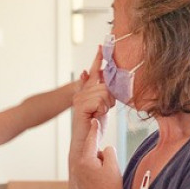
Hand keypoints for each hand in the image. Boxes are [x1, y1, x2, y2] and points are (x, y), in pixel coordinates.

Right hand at [70, 47, 114, 164]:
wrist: (85, 144)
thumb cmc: (94, 128)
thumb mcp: (104, 107)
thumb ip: (105, 92)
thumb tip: (106, 77)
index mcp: (88, 90)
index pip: (94, 71)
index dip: (98, 58)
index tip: (102, 45)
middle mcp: (82, 91)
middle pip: (106, 85)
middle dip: (110, 99)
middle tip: (102, 110)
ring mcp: (79, 97)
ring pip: (104, 93)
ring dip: (106, 106)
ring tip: (98, 114)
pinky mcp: (80, 105)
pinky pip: (100, 101)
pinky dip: (101, 110)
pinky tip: (94, 116)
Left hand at [71, 112, 122, 188]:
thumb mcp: (113, 166)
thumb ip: (109, 152)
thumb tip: (104, 149)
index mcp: (85, 161)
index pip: (91, 140)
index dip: (95, 130)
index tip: (94, 120)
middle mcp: (77, 167)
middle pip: (91, 152)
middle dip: (101, 156)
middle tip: (109, 169)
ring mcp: (76, 176)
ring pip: (89, 162)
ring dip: (98, 165)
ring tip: (107, 180)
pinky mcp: (78, 184)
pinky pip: (87, 172)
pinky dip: (95, 173)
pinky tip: (102, 184)